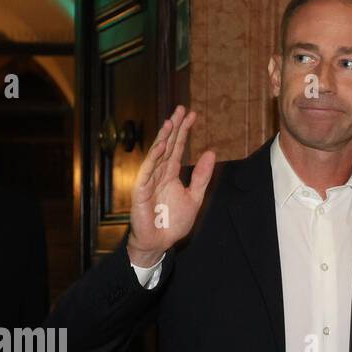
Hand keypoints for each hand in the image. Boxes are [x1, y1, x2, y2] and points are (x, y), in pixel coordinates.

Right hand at [128, 105, 216, 267]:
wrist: (160, 242)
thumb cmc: (173, 223)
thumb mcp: (194, 197)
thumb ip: (202, 176)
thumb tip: (211, 153)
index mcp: (171, 174)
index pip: (178, 148)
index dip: (184, 132)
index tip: (192, 115)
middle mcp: (159, 174)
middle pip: (167, 146)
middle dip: (174, 128)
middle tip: (181, 109)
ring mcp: (149, 180)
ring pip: (156, 154)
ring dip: (163, 137)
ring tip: (171, 122)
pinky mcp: (141, 190)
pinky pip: (147, 170)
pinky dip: (153, 157)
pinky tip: (160, 145)